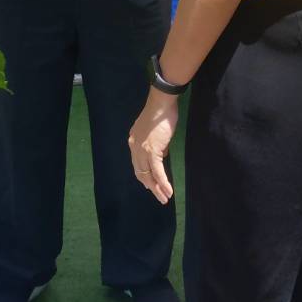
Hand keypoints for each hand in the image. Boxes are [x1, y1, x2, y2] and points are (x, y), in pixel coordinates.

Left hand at [128, 89, 178, 204]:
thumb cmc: (160, 114)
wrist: (161, 104)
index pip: (137, 164)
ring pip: (149, 175)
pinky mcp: (152, 151)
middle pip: (141, 173)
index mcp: (133, 142)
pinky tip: (168, 191)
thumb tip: (161, 155)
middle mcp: (134, 147)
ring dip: (157, 189)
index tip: (151, 185)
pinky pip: (158, 171)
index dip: (144, 176)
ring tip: (165, 198)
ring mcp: (142, 150)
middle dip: (151, 187)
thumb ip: (155, 144)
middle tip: (160, 197)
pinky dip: (163, 183)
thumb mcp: (154, 132)